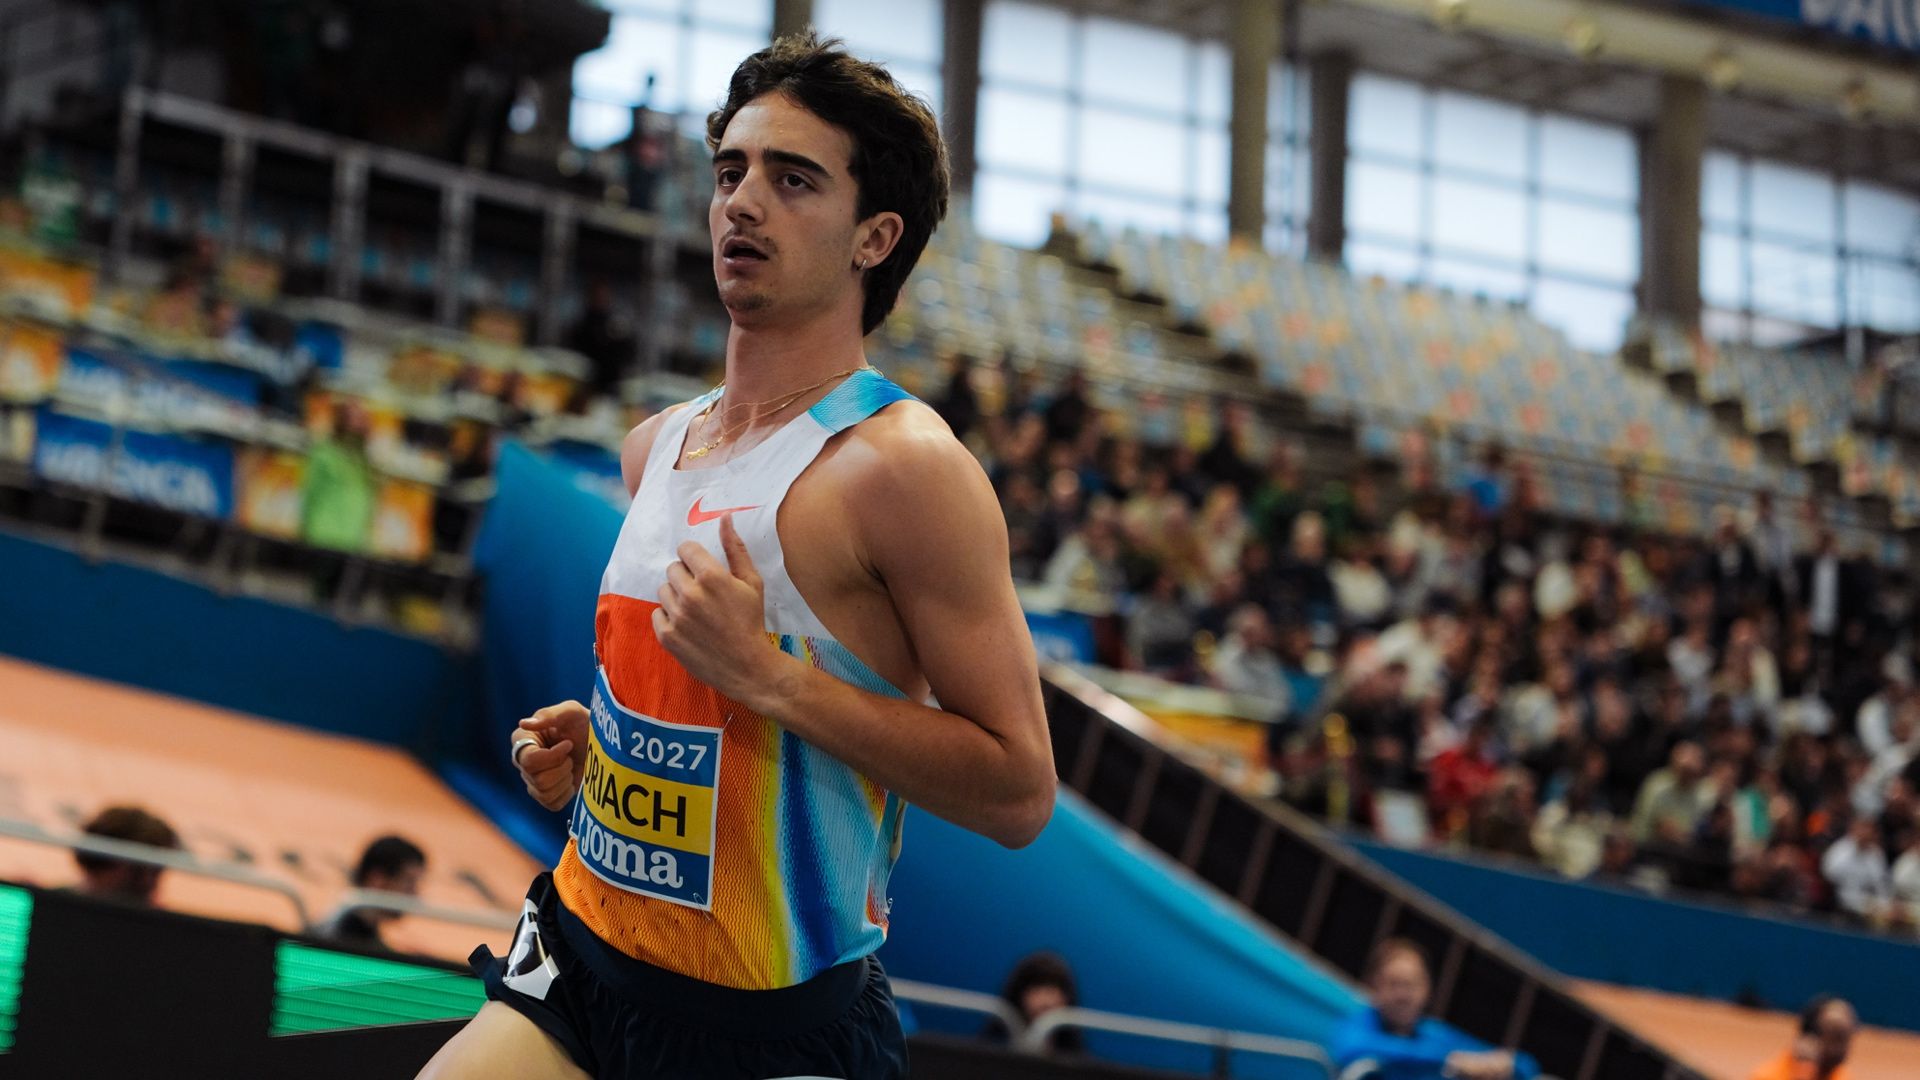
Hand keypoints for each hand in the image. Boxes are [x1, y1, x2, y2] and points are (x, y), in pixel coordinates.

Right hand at [514, 700, 587, 810]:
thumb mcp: (571, 711)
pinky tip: (570, 779)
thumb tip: (524, 723)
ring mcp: (532, 780)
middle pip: (539, 779)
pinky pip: (552, 804)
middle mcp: (522, 762)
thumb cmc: (582, 723)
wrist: (598, 743)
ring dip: (565, 780)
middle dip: (562, 768)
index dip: (552, 757)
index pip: (529, 760)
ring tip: (570, 765)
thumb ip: (549, 715)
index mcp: (522, 740)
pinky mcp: (545, 795)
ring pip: (545, 793)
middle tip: (570, 756)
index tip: (568, 744)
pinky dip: (566, 793)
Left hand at [655, 513, 784, 704]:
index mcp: (712, 577)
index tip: (703, 569)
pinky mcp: (667, 636)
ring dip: (676, 596)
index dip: (694, 558)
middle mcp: (690, 594)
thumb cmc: (752, 622)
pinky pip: (657, 613)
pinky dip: (669, 617)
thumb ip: (735, 549)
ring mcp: (676, 616)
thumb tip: (724, 518)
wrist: (748, 667)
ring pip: (663, 590)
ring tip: (695, 611)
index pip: (685, 549)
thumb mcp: (752, 582)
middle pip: (672, 568)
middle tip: (702, 593)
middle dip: (686, 577)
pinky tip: (687, 625)